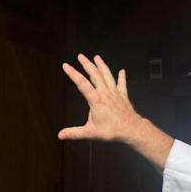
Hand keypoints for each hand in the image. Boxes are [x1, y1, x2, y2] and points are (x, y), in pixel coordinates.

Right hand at [59, 54, 173, 168]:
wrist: (130, 129)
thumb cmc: (110, 130)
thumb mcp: (90, 133)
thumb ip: (74, 133)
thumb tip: (60, 135)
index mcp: (95, 100)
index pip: (82, 83)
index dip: (73, 73)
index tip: (66, 65)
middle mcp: (104, 92)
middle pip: (95, 75)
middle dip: (87, 64)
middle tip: (80, 56)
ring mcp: (115, 93)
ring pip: (107, 75)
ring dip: (102, 65)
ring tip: (97, 57)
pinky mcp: (123, 95)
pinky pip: (122, 84)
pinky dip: (121, 77)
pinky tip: (122, 71)